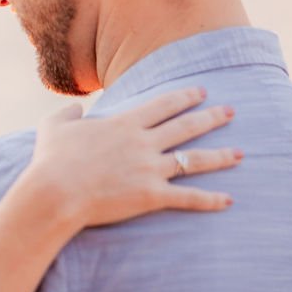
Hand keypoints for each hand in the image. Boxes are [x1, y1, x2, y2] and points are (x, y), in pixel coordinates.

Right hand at [28, 87, 240, 228]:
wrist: (54, 193)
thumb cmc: (50, 161)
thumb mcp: (53, 127)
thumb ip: (67, 114)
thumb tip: (75, 110)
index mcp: (124, 123)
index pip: (163, 104)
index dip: (185, 96)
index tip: (201, 91)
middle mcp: (143, 143)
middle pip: (187, 126)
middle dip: (212, 117)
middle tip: (232, 111)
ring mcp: (150, 169)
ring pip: (194, 159)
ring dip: (221, 155)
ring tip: (241, 153)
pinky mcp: (151, 196)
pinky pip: (188, 197)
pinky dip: (210, 200)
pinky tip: (228, 200)